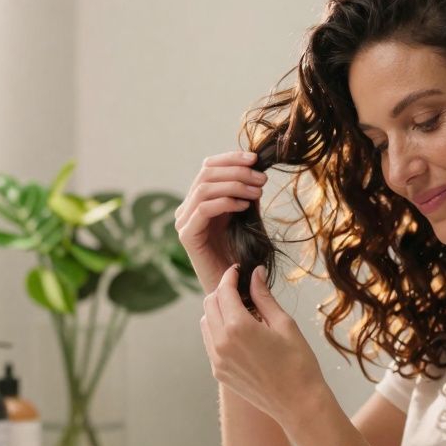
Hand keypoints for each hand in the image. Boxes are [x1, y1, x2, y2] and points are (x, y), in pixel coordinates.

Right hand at [174, 151, 268, 293]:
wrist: (236, 288)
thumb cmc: (242, 253)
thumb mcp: (246, 215)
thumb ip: (246, 191)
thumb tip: (256, 166)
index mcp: (198, 199)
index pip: (209, 167)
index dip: (231, 158)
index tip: (255, 158)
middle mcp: (187, 208)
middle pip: (206, 173)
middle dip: (237, 171)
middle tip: (261, 178)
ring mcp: (184, 222)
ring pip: (205, 188)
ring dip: (235, 184)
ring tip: (258, 191)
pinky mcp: (187, 235)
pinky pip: (204, 208)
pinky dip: (226, 202)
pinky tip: (245, 205)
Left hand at [200, 264, 326, 427]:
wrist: (299, 403)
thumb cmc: (299, 363)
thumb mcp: (284, 324)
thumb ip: (264, 297)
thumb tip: (255, 273)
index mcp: (238, 327)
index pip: (224, 291)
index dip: (230, 276)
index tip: (238, 270)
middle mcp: (221, 343)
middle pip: (209, 304)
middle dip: (223, 291)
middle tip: (241, 288)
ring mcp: (217, 359)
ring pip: (206, 322)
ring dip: (218, 311)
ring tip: (241, 311)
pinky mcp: (219, 372)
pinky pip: (210, 342)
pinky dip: (218, 330)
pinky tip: (239, 332)